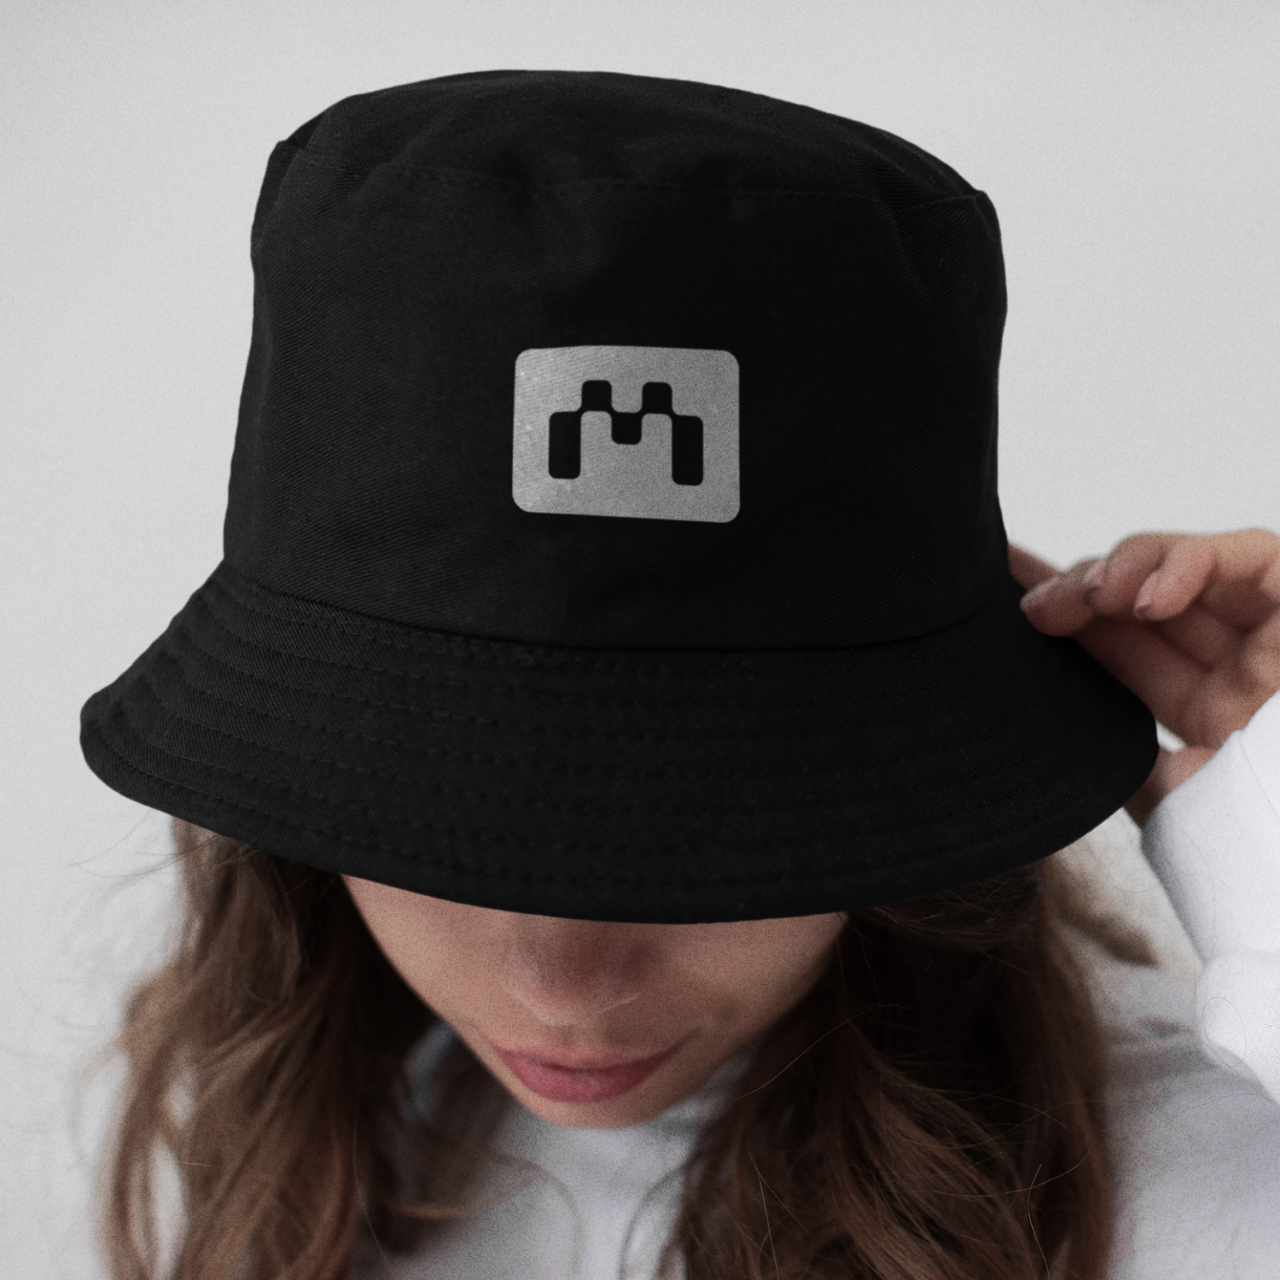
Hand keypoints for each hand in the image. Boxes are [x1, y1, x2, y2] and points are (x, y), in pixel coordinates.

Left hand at [1009, 528, 1279, 826]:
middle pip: (1148, 601)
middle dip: (1081, 589)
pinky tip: (1140, 598)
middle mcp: (1246, 670)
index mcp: (1212, 713)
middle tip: (1030, 605)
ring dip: (1126, 568)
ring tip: (1087, 596)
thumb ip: (1131, 766)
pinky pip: (1257, 559)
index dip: (1065, 618)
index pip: (1125, 648)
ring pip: (1192, 567)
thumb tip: (1060, 732)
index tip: (1006, 602)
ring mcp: (1279, 640)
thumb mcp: (1178, 806)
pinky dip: (1191, 563)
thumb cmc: (1260, 850)